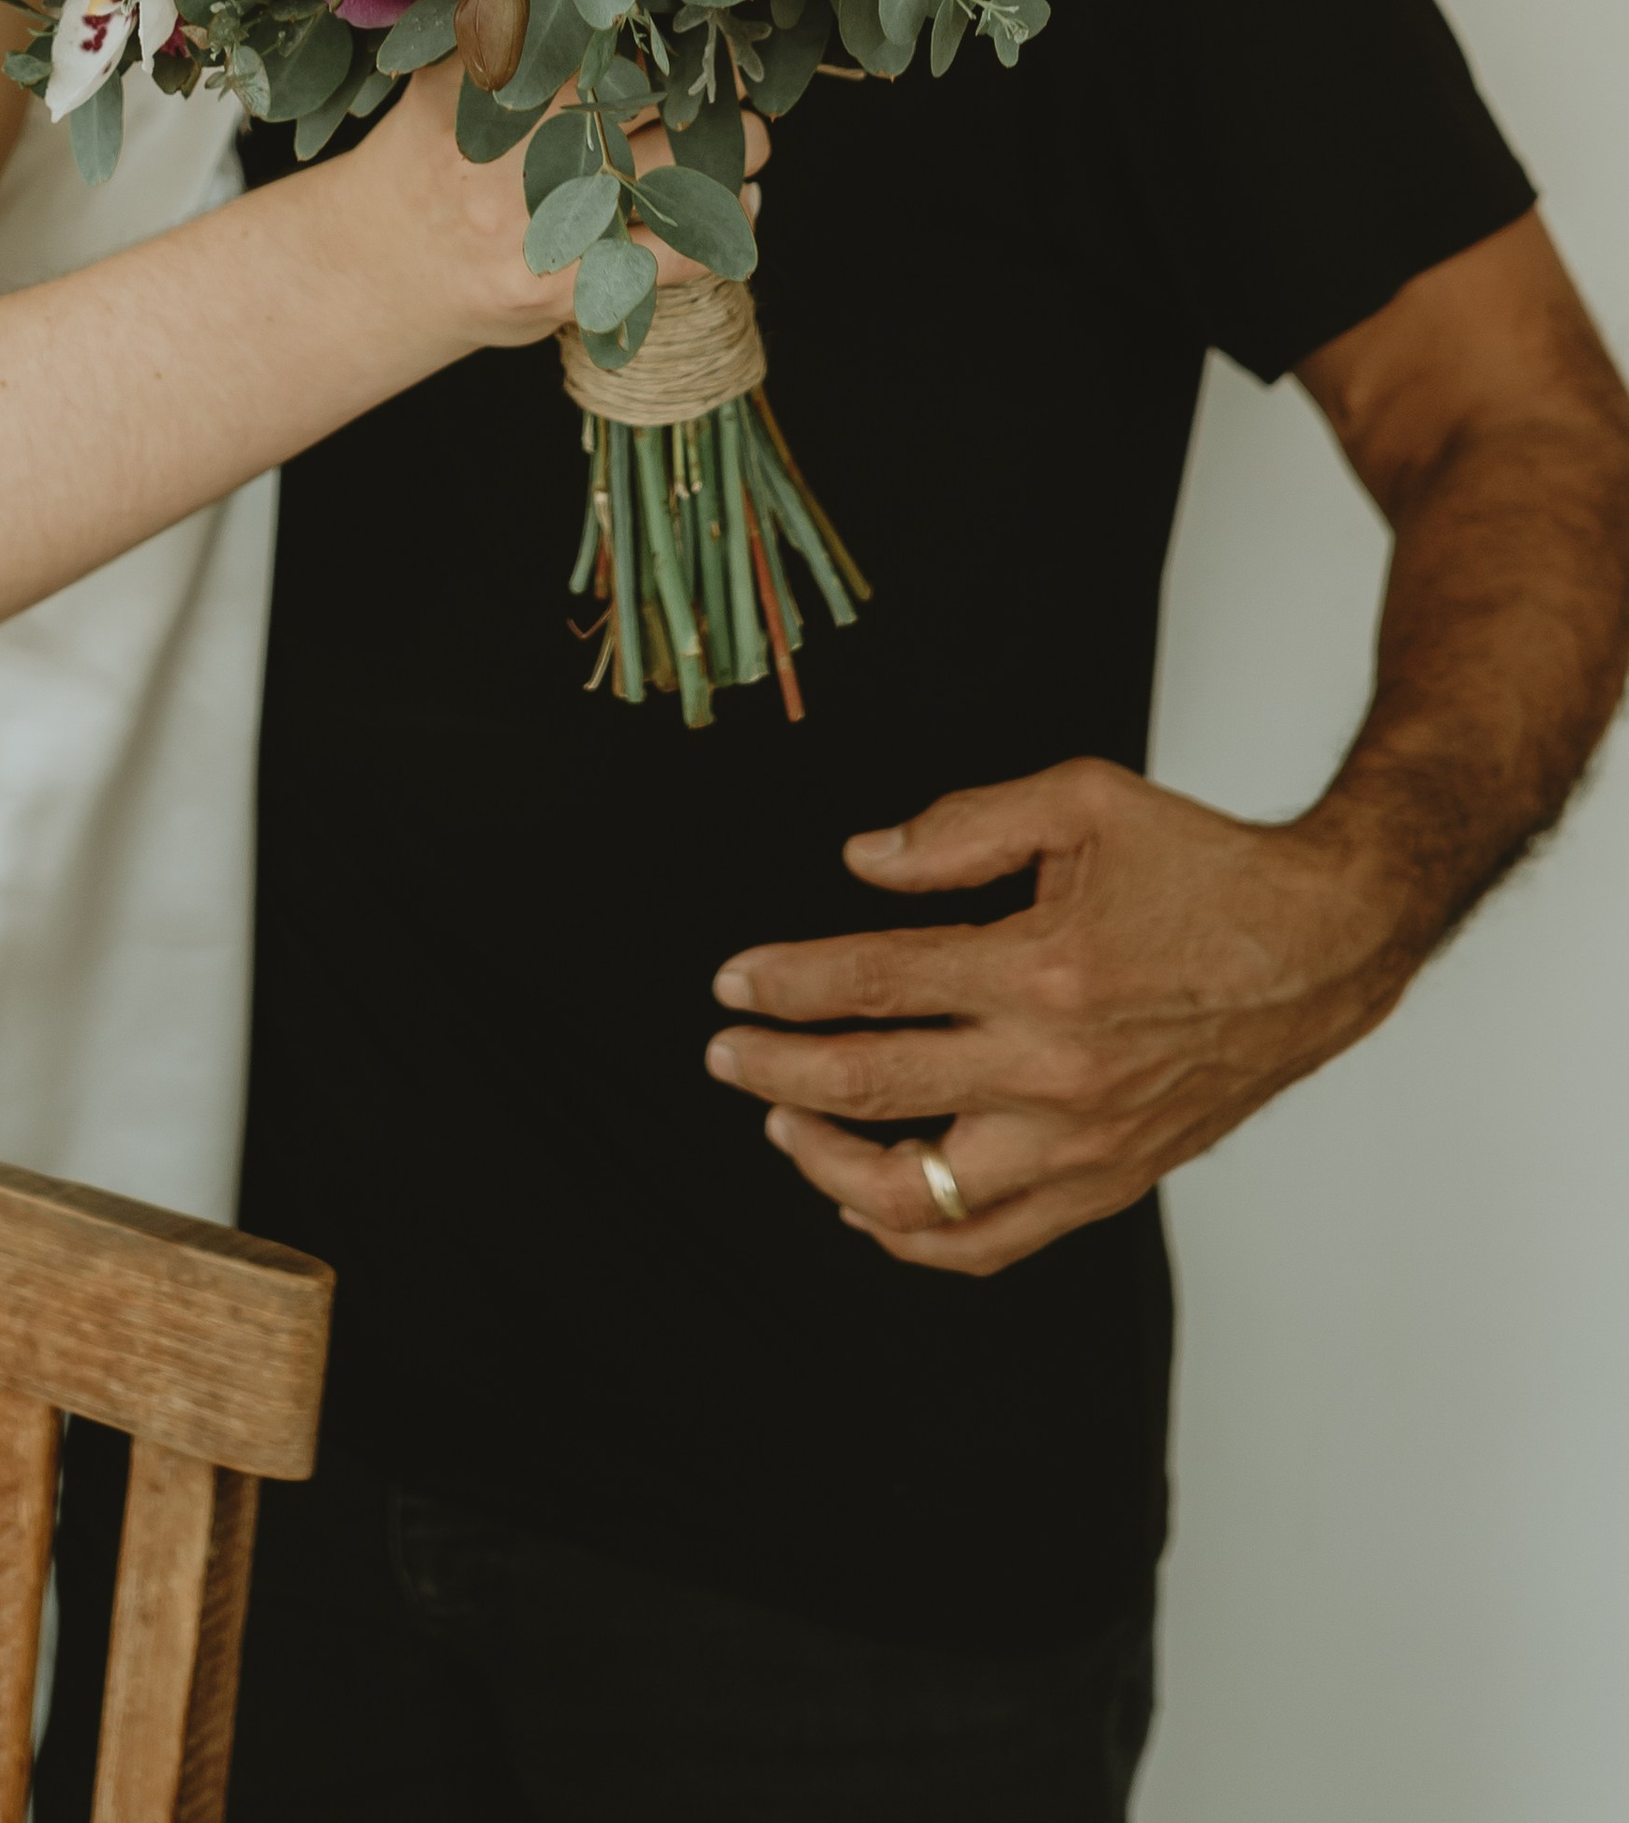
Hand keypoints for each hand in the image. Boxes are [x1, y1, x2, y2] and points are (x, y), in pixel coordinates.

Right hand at [342, 57, 767, 357]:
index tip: (702, 14)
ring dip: (738, 148)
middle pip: (656, 92)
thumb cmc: (426, 162)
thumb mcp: (444, 79)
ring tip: (743, 138)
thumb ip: (498, 23)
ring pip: (685, 169)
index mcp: (489, 81)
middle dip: (711, 81)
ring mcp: (542, 220)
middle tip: (732, 76)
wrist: (378, 273)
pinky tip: (740, 201)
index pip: (604, 33)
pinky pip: (680, 254)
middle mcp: (516, 148)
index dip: (668, 21)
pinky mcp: (567, 288)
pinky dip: (725, 223)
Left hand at [703, 759, 1411, 1275]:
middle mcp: (1055, 1071)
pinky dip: (914, 1239)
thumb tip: (860, 862)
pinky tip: (864, 1201)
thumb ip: (960, 828)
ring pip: (921, 1197)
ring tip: (782, 1124)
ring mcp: (1082, 1143)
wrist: (1322, 947)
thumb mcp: (1080, 801)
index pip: (872, 985)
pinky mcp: (1109, 1183)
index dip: (785, 984)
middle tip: (724, 1053)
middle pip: (873, 1089)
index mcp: (1040, 969)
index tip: (732, 982)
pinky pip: (990, 1244)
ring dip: (828, 1165)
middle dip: (774, 1071)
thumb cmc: (1202, 867)